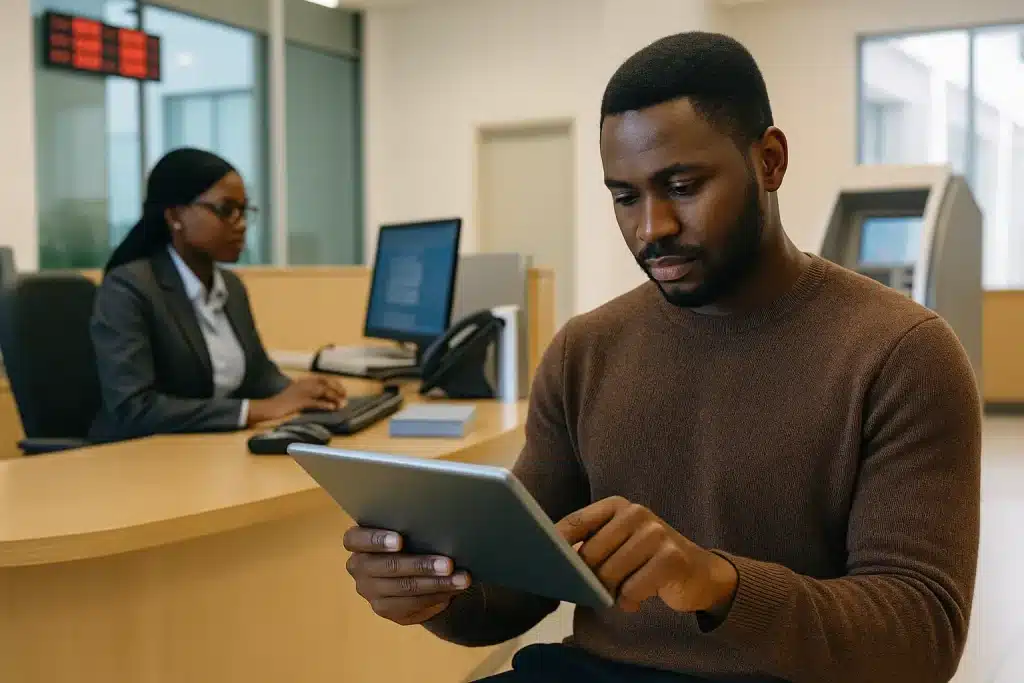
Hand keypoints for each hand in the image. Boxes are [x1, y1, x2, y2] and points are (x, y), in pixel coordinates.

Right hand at [281, 376, 345, 411]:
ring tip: (342, 403)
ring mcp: (302, 392)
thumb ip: (310, 394)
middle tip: (345, 396)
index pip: (323, 378)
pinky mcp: (300, 402)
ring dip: (334, 397)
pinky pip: (315, 402)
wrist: (271, 407)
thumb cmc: (283, 402)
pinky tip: (332, 408)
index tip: (342, 390)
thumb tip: (327, 399)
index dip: (335, 383)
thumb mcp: (297, 394)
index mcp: (303, 380)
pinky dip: (325, 404)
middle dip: (337, 388)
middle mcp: (304, 383)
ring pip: (322, 391)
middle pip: (325, 382)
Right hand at [343, 527, 471, 625]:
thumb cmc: (408, 539)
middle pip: (387, 566)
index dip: (376, 540)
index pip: (354, 539)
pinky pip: (412, 604)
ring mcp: (369, 591)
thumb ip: (411, 528)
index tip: (401, 540)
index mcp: (357, 542)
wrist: (407, 571)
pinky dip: (436, 595)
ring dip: (437, 584)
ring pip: (404, 588)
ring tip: (462, 579)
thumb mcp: (405, 530)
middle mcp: (358, 567)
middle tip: (449, 564)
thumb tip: (441, 528)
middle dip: (421, 565)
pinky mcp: (384, 609)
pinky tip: (454, 590)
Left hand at [557, 497, 737, 616]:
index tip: (540, 559)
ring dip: (613, 592)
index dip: (554, 542)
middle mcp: (636, 513)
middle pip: (589, 555)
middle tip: (604, 588)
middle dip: (590, 579)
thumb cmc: (647, 561)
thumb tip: (550, 561)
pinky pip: (632, 590)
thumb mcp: (618, 545)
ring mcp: (656, 533)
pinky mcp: (672, 557)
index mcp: (617, 506)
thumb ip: (590, 546)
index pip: (575, 522)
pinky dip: (631, 601)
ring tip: (625, 590)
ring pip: (609, 574)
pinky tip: (642, 597)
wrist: (699, 574)